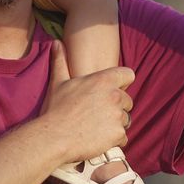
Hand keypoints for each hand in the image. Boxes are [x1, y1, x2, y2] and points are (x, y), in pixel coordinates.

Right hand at [42, 42, 133, 161]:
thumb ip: (61, 61)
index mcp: (103, 80)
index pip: (129, 75)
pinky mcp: (118, 134)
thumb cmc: (55, 109)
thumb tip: (56, 43)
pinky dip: (113, 140)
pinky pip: (122, 137)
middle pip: (128, 100)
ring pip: (125, 119)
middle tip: (97, 114)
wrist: (54, 137)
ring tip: (96, 128)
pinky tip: (98, 139)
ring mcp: (118, 115)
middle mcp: (114, 96)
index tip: (111, 91)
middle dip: (116, 107)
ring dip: (115, 124)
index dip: (122, 83)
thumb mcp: (58, 83)